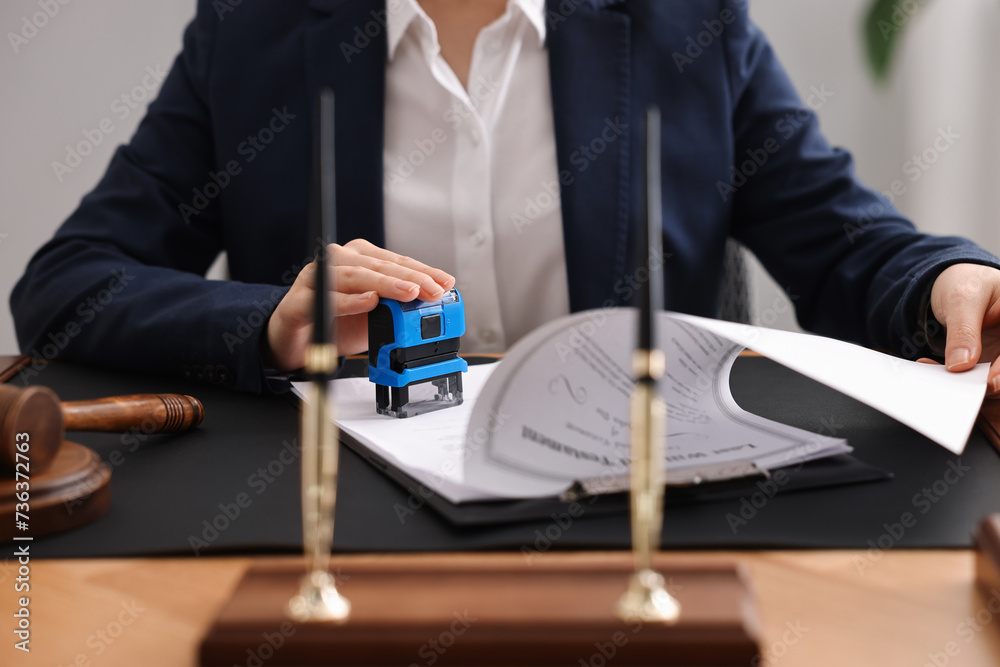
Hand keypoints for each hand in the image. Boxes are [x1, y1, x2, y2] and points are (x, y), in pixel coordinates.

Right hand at [262, 239, 454, 370]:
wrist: (296, 340)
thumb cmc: (336, 322)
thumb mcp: (376, 316)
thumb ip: (398, 306)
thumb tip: (432, 302)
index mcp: (359, 259)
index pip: (396, 261)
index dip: (423, 271)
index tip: (446, 282)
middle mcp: (338, 262)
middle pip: (379, 265)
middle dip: (411, 277)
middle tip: (432, 289)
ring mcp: (316, 278)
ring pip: (355, 276)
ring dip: (385, 285)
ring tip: (409, 292)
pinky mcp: (299, 300)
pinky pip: (327, 298)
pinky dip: (350, 301)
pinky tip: (369, 302)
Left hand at [928, 263, 999, 396]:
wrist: (954, 285)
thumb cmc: (966, 282)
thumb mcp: (962, 298)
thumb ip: (963, 330)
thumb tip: (961, 365)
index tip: (990, 381)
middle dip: (989, 384)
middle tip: (960, 387)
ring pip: (997, 383)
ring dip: (969, 386)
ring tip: (941, 378)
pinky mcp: (989, 366)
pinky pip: (976, 380)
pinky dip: (956, 381)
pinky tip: (934, 369)